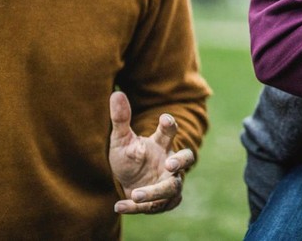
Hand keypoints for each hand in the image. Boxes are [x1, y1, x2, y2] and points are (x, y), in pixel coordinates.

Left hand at [108, 91, 195, 213]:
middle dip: (181, 162)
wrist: (127, 183)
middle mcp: (169, 163)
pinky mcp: (163, 202)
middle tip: (170, 165)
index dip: (169, 125)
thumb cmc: (128, 157)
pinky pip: (156, 206)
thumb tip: (116, 93)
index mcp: (161, 145)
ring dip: (155, 192)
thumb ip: (121, 119)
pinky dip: (137, 208)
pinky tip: (119, 206)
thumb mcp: (121, 140)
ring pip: (172, 188)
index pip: (170, 132)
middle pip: (186, 159)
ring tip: (136, 195)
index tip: (165, 119)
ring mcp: (168, 182)